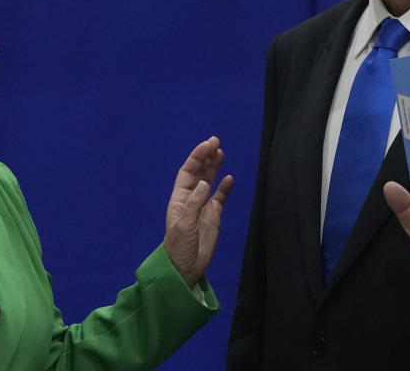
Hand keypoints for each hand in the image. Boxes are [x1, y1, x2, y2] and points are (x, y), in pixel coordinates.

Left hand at [164, 136, 233, 286]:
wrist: (185, 268)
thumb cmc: (179, 247)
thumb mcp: (184, 225)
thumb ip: (194, 204)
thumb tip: (204, 183)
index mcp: (180, 198)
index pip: (188, 172)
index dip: (196, 158)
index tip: (207, 145)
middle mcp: (191, 199)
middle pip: (199, 173)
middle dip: (206, 157)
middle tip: (216, 141)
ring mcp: (203, 207)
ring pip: (209, 182)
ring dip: (214, 167)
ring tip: (221, 152)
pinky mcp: (213, 216)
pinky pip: (220, 198)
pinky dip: (225, 188)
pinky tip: (230, 178)